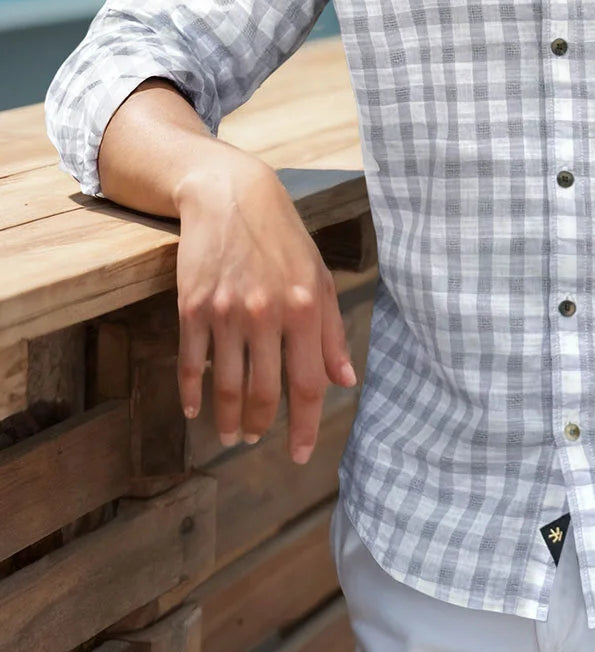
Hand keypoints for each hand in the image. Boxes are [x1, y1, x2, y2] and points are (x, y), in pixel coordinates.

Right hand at [173, 149, 356, 462]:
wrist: (231, 196)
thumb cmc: (283, 239)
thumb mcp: (320, 277)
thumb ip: (332, 332)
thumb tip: (346, 380)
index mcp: (306, 308)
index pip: (308, 383)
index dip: (305, 426)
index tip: (300, 454)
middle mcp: (267, 314)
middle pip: (264, 393)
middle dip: (261, 426)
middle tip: (256, 440)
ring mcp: (227, 312)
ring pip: (227, 386)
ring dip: (229, 419)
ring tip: (231, 435)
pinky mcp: (193, 307)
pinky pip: (192, 363)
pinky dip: (193, 393)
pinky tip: (196, 410)